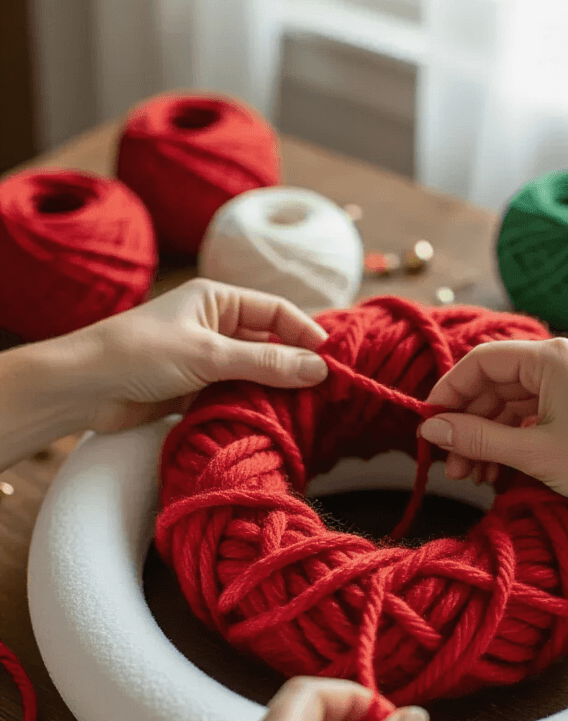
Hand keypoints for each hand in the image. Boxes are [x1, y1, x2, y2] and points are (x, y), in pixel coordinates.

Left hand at [66, 278, 328, 433]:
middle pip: (268, 342)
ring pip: (252, 371)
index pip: (277, 310)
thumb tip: (321, 369)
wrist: (82, 387)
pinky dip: (249, 405)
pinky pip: (232, 394)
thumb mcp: (209, 356)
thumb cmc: (140, 355)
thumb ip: (266, 362)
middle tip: (324, 393)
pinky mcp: (191, 388)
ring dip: (272, 389)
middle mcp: (213, 324)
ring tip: (300, 412)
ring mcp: (202, 358)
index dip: (307, 333)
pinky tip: (267, 422)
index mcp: (217, 299)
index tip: (332, 362)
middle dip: (294, 365)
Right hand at [419, 334, 567, 507]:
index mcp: (552, 357)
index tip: (429, 427)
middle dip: (470, 426)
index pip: (480, 362)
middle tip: (453, 467)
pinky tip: (503, 468)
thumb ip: (477, 438)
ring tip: (476, 477)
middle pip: (496, 383)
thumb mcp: (534, 452)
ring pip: (516, 401)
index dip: (448, 394)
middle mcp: (565, 356)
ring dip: (492, 436)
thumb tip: (431, 429)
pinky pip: (538, 409)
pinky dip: (517, 435)